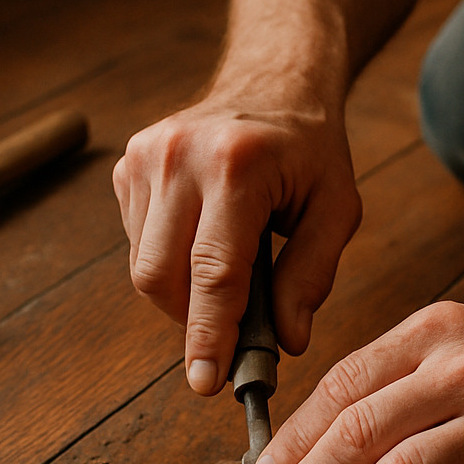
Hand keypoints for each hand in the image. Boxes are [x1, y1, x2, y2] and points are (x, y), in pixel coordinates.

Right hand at [114, 92, 361, 393]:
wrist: (273, 81)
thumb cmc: (310, 150)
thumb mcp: (336, 208)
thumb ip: (312, 275)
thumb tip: (287, 341)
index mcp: (236, 166)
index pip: (214, 272)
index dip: (208, 335)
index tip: (205, 382)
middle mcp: (178, 157)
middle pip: (163, 277)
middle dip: (193, 321)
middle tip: (230, 335)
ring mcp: (144, 157)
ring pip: (145, 267)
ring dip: (182, 293)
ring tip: (228, 273)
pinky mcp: (126, 166)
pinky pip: (138, 244)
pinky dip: (169, 263)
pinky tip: (203, 240)